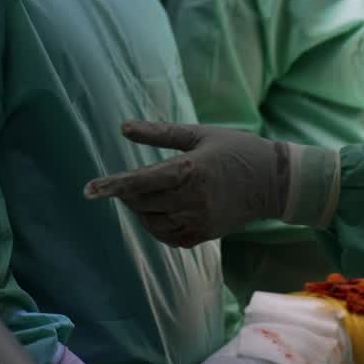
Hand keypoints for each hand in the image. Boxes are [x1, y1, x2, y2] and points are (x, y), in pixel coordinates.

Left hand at [84, 121, 290, 246]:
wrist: (274, 181)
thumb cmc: (236, 149)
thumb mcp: (199, 134)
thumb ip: (160, 134)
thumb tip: (123, 127)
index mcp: (189, 170)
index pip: (140, 182)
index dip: (112, 186)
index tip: (88, 190)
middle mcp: (191, 199)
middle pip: (142, 203)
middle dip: (126, 194)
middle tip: (123, 183)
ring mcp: (198, 220)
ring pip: (152, 222)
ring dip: (140, 210)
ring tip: (142, 195)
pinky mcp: (204, 234)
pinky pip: (168, 236)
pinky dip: (156, 225)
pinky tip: (157, 212)